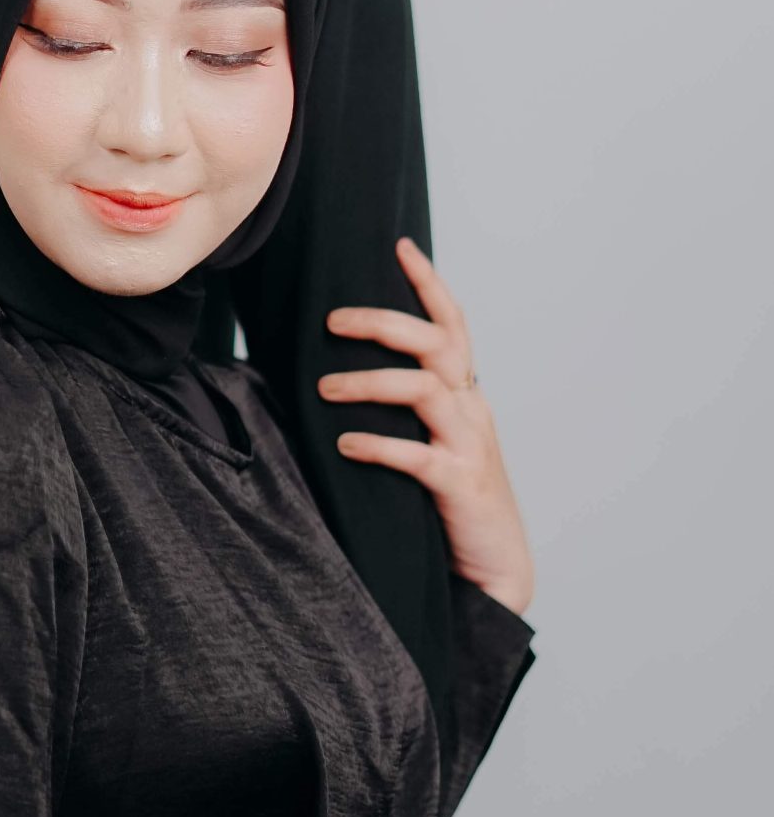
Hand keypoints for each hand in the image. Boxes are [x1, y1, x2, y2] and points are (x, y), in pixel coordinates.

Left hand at [319, 239, 534, 617]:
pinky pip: (417, 455)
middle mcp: (472, 411)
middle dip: (382, 323)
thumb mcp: (434, 443)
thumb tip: (343, 371)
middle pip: (435, 343)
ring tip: (323, 388)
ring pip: (424, 389)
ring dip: (368, 382)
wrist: (493, 571)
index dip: (428, 284)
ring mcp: (470, 446)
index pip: (452, 325)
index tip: (400, 245)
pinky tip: (344, 445)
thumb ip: (407, 408)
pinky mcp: (460, 486)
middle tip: (331, 321)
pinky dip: (377, 445)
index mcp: (466, 395)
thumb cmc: (449, 502)